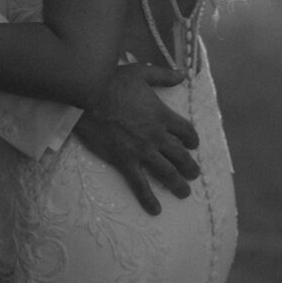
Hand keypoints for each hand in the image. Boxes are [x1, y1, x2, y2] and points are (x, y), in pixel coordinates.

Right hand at [73, 63, 199, 215]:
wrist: (88, 97)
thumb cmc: (113, 82)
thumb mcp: (141, 72)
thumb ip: (163, 75)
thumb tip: (182, 75)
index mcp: (162, 114)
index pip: (186, 131)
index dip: (192, 139)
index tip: (193, 144)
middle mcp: (157, 135)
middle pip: (181, 155)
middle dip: (190, 167)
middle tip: (194, 174)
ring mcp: (142, 151)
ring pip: (167, 172)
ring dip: (178, 184)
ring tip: (184, 193)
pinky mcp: (125, 161)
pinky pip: (140, 185)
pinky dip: (148, 199)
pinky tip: (156, 210)